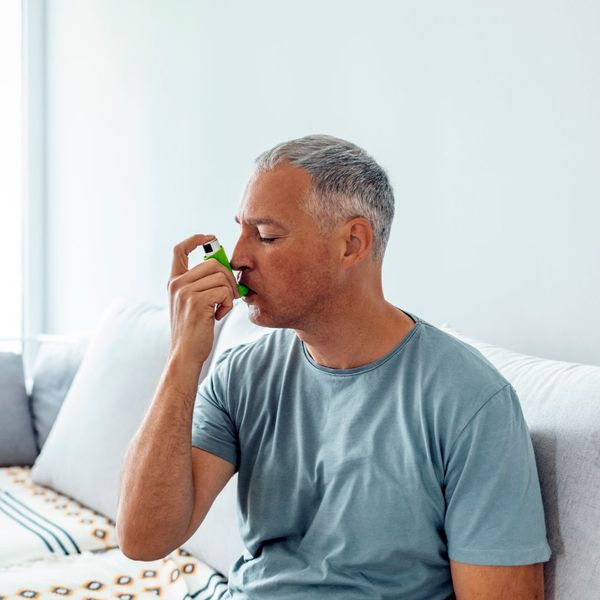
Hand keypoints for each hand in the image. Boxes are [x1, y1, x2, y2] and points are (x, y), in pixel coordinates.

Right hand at [167, 234, 239, 364]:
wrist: (185, 354)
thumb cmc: (194, 331)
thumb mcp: (193, 303)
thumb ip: (202, 285)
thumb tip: (225, 270)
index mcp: (174, 282)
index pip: (180, 250)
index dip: (196, 239)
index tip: (211, 238)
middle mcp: (177, 284)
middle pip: (213, 263)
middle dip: (229, 277)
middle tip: (232, 295)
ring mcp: (185, 291)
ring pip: (221, 276)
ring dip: (230, 293)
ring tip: (222, 308)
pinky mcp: (196, 301)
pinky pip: (224, 291)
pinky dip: (228, 303)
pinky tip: (219, 315)